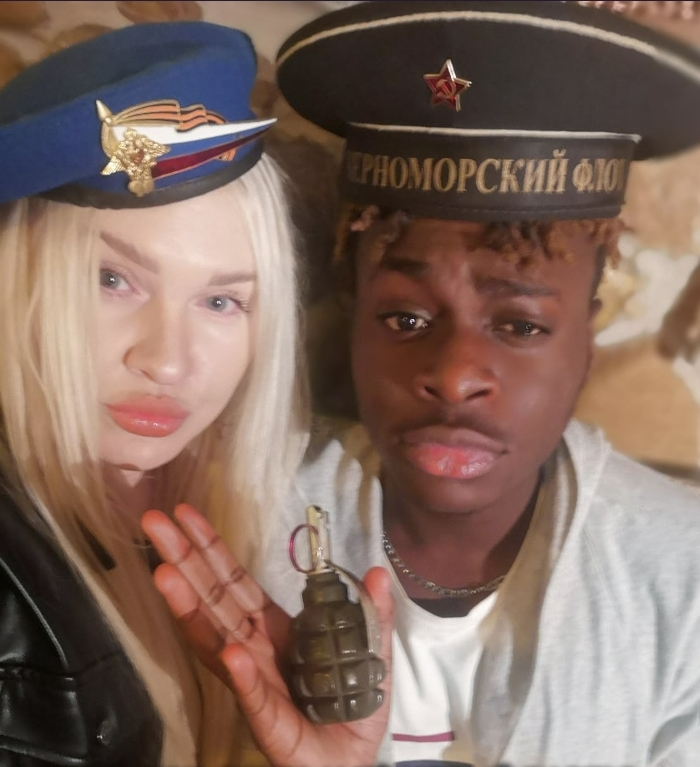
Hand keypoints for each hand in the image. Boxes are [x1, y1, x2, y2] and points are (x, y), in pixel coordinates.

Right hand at [141, 504, 393, 766]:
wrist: (351, 763)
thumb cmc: (351, 708)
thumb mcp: (371, 654)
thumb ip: (373, 614)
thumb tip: (379, 571)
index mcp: (272, 629)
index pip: (234, 582)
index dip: (212, 549)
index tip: (187, 515)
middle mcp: (252, 649)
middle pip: (213, 599)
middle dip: (184, 560)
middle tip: (154, 521)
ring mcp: (255, 683)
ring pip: (217, 640)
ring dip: (190, 607)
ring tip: (165, 574)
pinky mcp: (271, 722)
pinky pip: (255, 695)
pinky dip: (242, 675)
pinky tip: (231, 653)